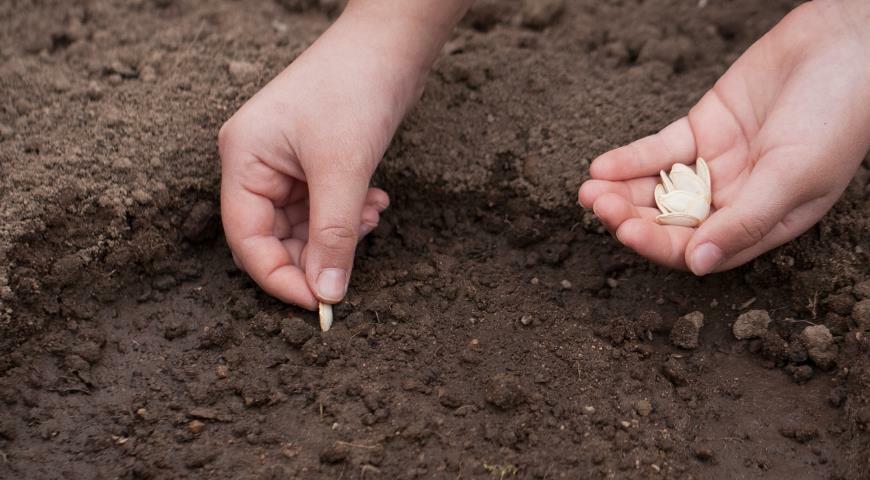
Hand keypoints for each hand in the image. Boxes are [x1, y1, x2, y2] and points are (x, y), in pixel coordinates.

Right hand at [219, 1, 470, 308]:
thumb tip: (327, 294)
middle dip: (317, 253)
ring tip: (372, 213)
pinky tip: (376, 201)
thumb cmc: (355, 90)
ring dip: (340, 232)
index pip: (247, 238)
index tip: (317, 304)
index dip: (279, 276)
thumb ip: (333, 236)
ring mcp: (287, 162)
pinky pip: (325, 206)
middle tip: (352, 258)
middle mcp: (258, 163)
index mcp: (244, 160)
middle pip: (275, 236)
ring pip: (305, 224)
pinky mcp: (316, 161)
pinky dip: (349, 214)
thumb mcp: (343, 171)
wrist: (391, 43)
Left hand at [579, 1, 869, 275]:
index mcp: (760, 222)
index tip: (627, 231)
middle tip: (598, 207)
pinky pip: (658, 151)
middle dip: (631, 218)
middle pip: (670, 222)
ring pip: (657, 189)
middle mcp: (733, 200)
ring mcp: (714, 165)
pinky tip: (601, 167)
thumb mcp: (795, 176)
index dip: (660, 245)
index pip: (699, 248)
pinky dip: (630, 160)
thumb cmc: (837, 117)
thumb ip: (746, 221)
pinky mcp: (701, 130)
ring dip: (621, 192)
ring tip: (589, 190)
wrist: (846, 47)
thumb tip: (699, 264)